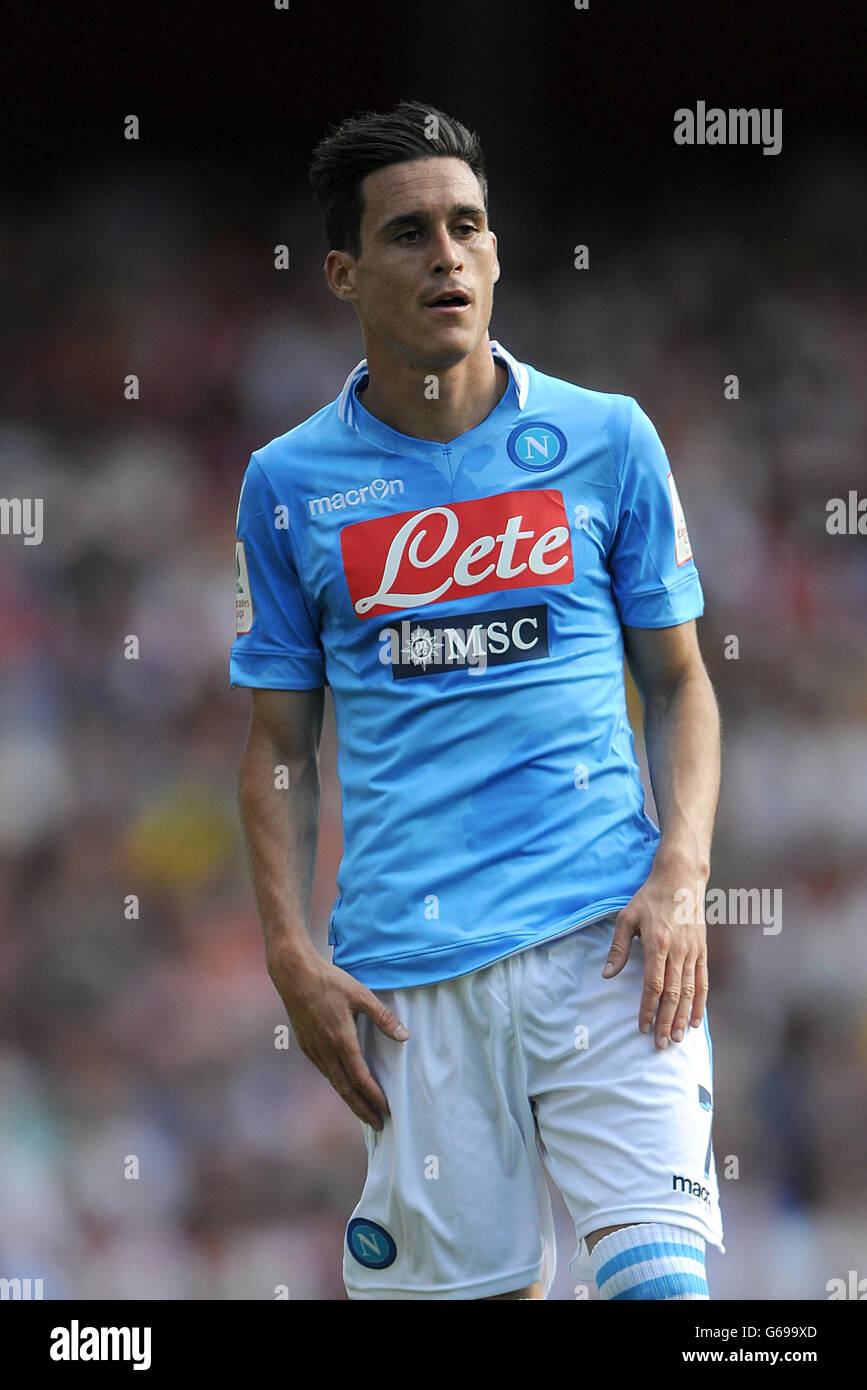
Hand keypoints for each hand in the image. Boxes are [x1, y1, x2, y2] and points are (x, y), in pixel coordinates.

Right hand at [268, 945, 408, 1128]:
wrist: (294, 974)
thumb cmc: (329, 981)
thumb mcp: (361, 995)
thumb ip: (383, 1017)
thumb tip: (404, 1036)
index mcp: (341, 1040)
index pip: (360, 1078)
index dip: (374, 1097)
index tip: (386, 1111)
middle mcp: (326, 1050)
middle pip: (346, 1089)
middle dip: (362, 1109)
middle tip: (378, 1125)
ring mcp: (313, 1049)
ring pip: (334, 1082)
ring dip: (349, 1099)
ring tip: (363, 1111)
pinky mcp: (305, 1045)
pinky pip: (324, 1071)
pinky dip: (337, 1084)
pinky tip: (344, 1085)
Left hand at [601, 862, 707, 1048]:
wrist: (681, 879)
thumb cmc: (650, 898)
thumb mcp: (626, 918)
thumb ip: (618, 948)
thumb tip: (607, 975)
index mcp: (658, 943)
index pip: (653, 984)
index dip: (648, 1007)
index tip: (642, 1026)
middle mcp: (678, 951)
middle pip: (673, 993)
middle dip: (666, 1020)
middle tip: (660, 1044)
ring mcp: (693, 952)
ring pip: (689, 991)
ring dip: (682, 1017)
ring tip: (677, 1038)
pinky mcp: (702, 951)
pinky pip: (702, 981)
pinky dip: (700, 1003)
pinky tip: (695, 1020)